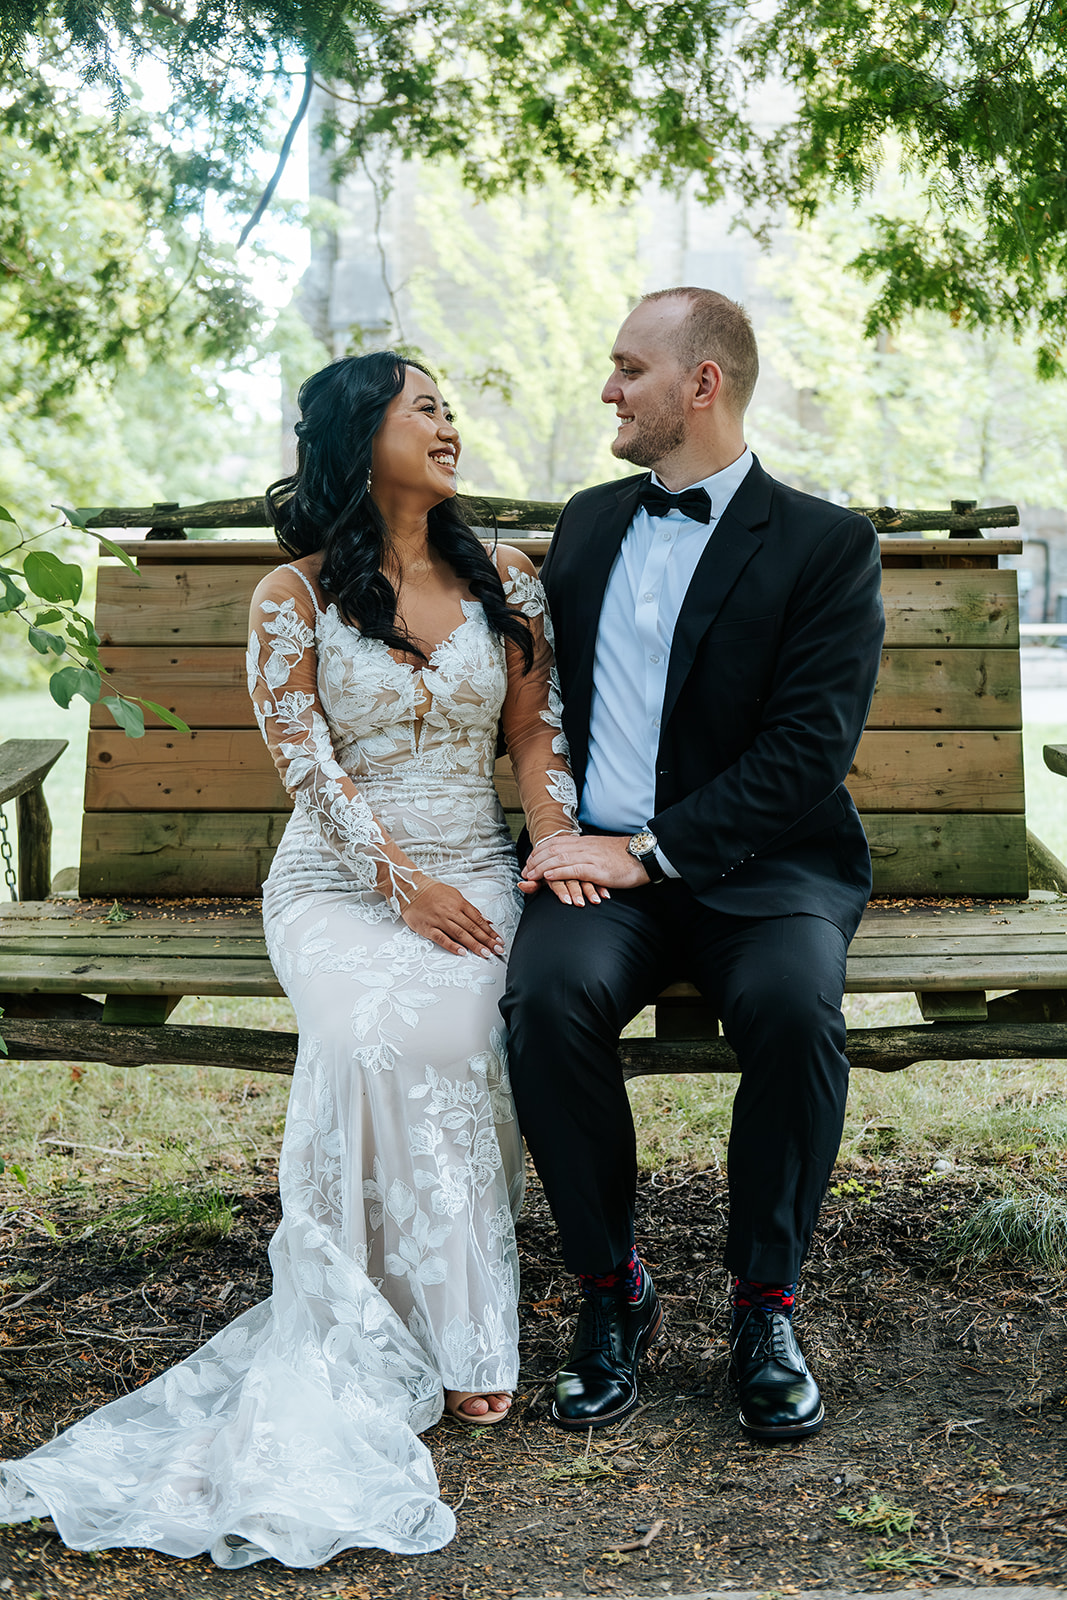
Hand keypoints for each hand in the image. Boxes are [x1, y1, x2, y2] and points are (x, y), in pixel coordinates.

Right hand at [401, 880, 503, 958]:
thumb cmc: (432, 892)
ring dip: (474, 945)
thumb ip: (470, 910)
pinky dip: (452, 946)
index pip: (478, 920)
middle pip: (472, 928)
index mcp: (459, 903)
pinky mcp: (428, 928)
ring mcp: (439, 920)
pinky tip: (462, 952)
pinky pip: (442, 938)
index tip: (498, 940)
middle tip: (497, 950)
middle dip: (487, 940)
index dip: (490, 931)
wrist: (410, 889)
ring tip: (485, 953)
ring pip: (460, 934)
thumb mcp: (454, 895)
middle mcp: (450, 912)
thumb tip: (485, 921)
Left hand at [521, 834, 649, 891]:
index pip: (555, 842)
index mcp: (584, 842)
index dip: (539, 851)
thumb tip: (573, 861)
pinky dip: (558, 872)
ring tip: (530, 875)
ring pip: (559, 858)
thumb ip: (585, 855)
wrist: (643, 855)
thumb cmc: (624, 857)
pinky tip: (548, 877)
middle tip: (525, 872)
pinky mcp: (597, 869)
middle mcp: (584, 847)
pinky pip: (573, 869)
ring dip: (541, 867)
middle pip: (552, 850)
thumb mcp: (600, 852)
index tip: (530, 860)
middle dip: (535, 861)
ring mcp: (590, 857)